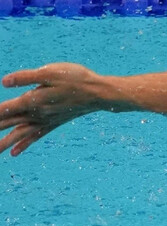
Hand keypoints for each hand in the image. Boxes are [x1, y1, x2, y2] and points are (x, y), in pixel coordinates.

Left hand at [0, 63, 116, 155]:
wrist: (99, 93)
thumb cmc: (75, 78)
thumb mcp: (49, 72)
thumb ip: (26, 78)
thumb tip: (4, 82)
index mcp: (31, 100)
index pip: (3, 110)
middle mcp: (35, 114)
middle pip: (6, 125)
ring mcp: (44, 121)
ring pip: (18, 135)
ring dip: (3, 144)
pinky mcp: (52, 123)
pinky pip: (34, 137)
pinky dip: (23, 145)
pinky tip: (14, 153)